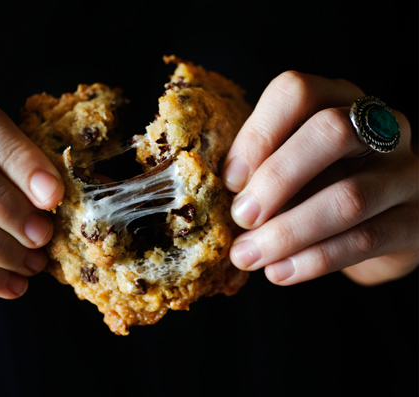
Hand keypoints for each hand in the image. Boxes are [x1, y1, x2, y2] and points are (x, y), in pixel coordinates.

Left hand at [222, 71, 417, 285]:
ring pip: (348, 197)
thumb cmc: (320, 186)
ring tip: (248, 256)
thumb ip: (262, 169)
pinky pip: (364, 241)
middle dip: (275, 179)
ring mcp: (405, 173)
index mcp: (338, 101)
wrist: (380, 223)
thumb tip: (224, 192)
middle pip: (330, 132)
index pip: (297, 92)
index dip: (257, 134)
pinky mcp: (415, 223)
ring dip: (287, 232)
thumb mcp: (291, 165)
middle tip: (240, 218)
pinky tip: (279, 272)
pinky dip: (313, 260)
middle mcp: (380, 127)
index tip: (229, 180)